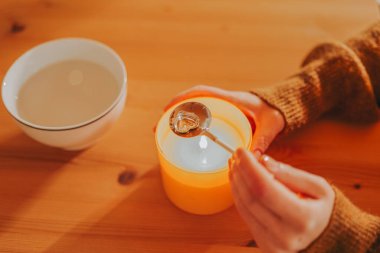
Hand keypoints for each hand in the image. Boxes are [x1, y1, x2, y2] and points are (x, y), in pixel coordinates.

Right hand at [164, 85, 284, 152]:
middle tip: (159, 127)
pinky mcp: (224, 117)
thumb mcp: (271, 125)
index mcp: (232, 99)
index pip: (203, 92)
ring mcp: (222, 109)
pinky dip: (190, 125)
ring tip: (164, 134)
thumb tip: (252, 158)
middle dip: (173, 112)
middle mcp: (223, 102)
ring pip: (195, 110)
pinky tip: (183, 139)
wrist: (282, 107)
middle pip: (192, 102)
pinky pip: (203, 118)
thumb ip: (263, 140)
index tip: (167, 108)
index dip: (183, 98)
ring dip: (179, 119)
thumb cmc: (275, 112)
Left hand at [229, 148, 334, 252]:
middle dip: (240, 172)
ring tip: (235, 164)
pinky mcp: (263, 244)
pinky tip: (239, 180)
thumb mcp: (318, 187)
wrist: (326, 237)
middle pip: (251, 197)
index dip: (249, 168)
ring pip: (244, 206)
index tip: (241, 151)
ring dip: (236, 182)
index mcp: (303, 218)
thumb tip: (263, 161)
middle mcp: (286, 235)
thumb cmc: (322, 208)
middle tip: (236, 155)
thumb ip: (290, 174)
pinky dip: (239, 195)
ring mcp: (272, 243)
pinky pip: (245, 215)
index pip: (264, 188)